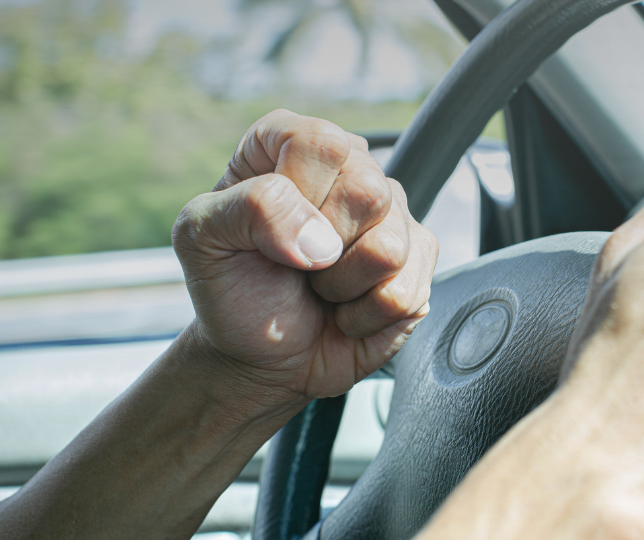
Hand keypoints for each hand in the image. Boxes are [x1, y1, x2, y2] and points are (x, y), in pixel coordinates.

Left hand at [173, 109, 437, 402]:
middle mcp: (350, 168)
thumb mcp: (202, 239)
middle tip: (297, 265)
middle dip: (323, 249)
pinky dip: (366, 316)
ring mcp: (392, 214)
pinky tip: (347, 309)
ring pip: (390, 248)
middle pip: (368, 191)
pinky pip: (407, 291)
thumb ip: (248, 208)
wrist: (262, 355)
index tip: (268, 231)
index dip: (300, 193)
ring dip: (343, 287)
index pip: (322, 143)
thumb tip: (321, 240)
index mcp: (291, 144)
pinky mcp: (419, 260)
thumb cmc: (233, 288)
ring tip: (322, 287)